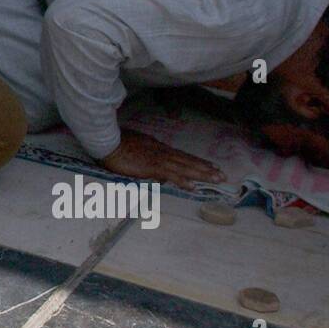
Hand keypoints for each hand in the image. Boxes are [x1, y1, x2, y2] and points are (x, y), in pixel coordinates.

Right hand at [100, 130, 225, 187]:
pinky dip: (183, 180)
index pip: (181, 156)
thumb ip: (146, 156)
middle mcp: (162, 151)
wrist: (106, 141)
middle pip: (188, 160)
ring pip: (184, 167)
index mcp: (158, 147)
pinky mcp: (151, 166)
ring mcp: (158, 158)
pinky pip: (171, 174)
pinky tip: (193, 186)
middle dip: (206, 168)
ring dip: (201, 173)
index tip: (209, 166)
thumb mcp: (135, 147)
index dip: (196, 161)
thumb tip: (154, 167)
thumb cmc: (115, 144)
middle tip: (222, 175)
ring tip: (216, 179)